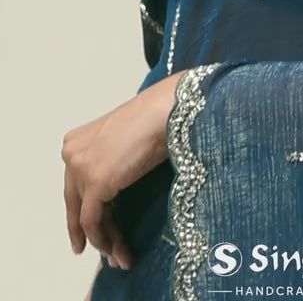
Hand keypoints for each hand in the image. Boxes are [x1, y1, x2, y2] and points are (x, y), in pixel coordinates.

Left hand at [62, 73, 182, 270]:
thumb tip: (115, 190)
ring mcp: (79, 168)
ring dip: (103, 240)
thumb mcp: (123, 142)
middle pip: (76, 200)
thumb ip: (110, 162)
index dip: (85, 209)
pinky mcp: (93, 184)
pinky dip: (103, 239)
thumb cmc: (154, 119)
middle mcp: (71, 153)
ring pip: (85, 215)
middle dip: (88, 230)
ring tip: (120, 257)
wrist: (163, 112)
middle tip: (102, 251)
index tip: (92, 231)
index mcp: (76, 140)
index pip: (76, 183)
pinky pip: (93, 221)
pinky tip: (116, 249)